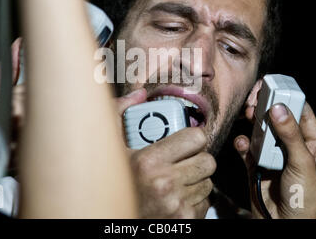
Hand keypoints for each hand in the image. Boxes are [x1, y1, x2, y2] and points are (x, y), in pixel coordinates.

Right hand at [115, 90, 215, 217]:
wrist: (107, 216)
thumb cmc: (110, 181)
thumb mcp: (109, 147)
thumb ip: (119, 114)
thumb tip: (140, 94)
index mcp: (148, 161)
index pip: (197, 138)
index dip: (193, 138)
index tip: (184, 141)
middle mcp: (164, 184)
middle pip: (208, 162)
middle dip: (197, 159)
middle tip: (182, 161)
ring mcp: (175, 205)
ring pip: (208, 183)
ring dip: (195, 180)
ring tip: (175, 180)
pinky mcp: (183, 221)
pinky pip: (205, 203)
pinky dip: (194, 200)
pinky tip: (175, 197)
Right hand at [235, 102, 315, 217]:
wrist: (283, 226)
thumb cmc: (305, 201)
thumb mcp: (302, 164)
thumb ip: (290, 136)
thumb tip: (279, 109)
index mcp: (312, 146)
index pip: (302, 115)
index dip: (289, 99)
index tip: (276, 86)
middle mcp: (292, 148)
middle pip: (278, 119)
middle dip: (266, 108)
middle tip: (256, 98)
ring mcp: (273, 156)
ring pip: (261, 131)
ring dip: (253, 123)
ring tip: (248, 115)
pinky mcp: (256, 165)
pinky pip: (247, 148)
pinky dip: (243, 143)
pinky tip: (242, 143)